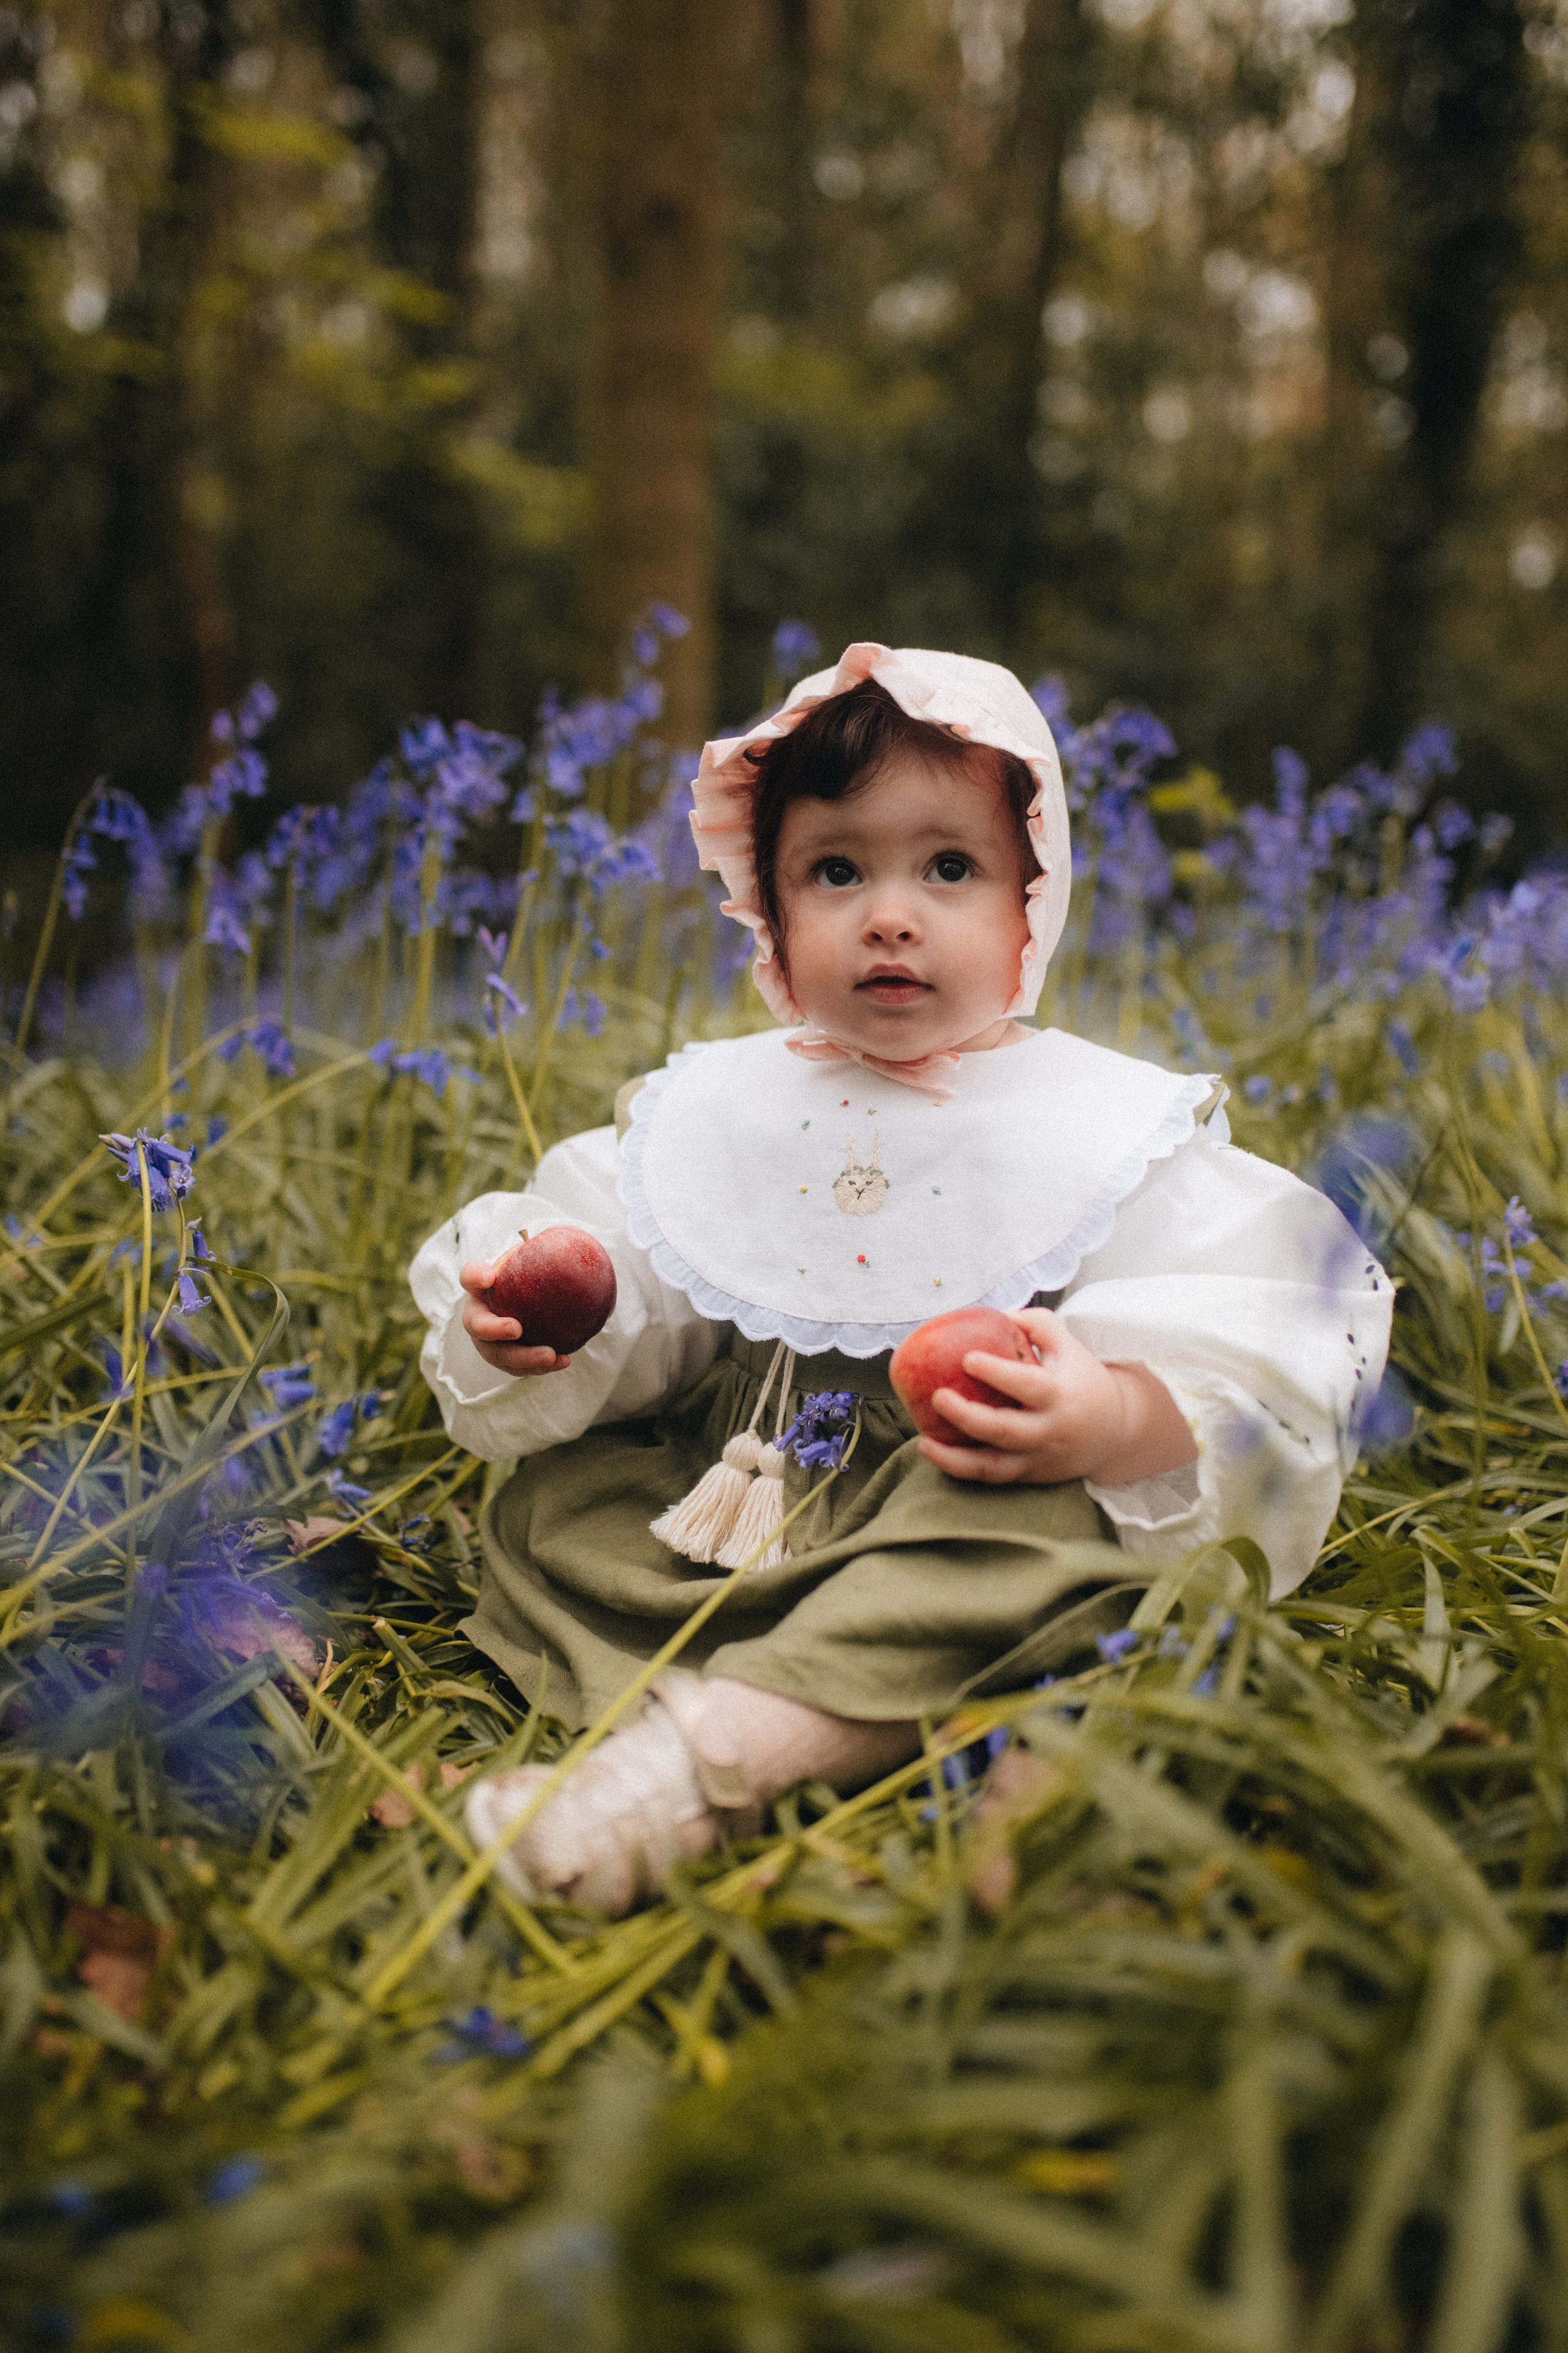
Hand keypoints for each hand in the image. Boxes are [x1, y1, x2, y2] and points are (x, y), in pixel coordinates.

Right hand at [458, 1259, 569, 1376]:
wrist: (531, 1303)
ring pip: (498, 1355)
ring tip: (550, 1355)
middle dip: (493, 1329)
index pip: (470, 1276)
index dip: (475, 1277)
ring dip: (523, 1358)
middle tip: (516, 1328)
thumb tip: (563, 1245)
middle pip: (476, 1326)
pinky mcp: (505, 1360)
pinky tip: (564, 1360)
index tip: (489, 1277)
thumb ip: (542, 1252)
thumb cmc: (530, 1278)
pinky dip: (540, 1367)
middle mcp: (478, 1315)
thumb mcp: (533, 1261)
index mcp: (481, 1287)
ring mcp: (488, 1342)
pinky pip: (519, 1368)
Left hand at [919, 1307, 1196, 1487]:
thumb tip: (994, 1313)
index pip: (1027, 1385)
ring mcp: (1036, 1457)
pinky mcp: (1027, 1474)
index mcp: (1059, 1395)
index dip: (997, 1373)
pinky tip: (932, 1452)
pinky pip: (990, 1476)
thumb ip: (1035, 1324)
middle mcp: (1047, 1430)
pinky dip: (960, 1468)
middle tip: (938, 1396)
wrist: (1115, 1433)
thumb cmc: (1082, 1380)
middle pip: (1006, 1430)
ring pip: (994, 1466)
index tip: (967, 1358)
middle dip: (969, 1417)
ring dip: (954, 1457)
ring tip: (923, 1441)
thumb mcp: (1068, 1346)